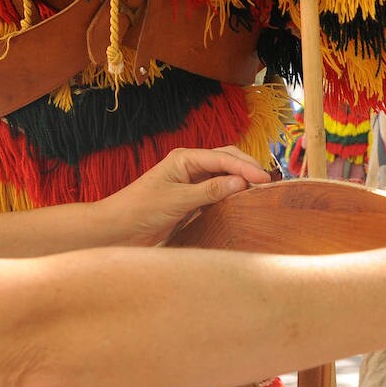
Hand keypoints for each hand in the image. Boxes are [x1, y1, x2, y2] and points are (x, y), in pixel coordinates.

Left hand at [112, 146, 272, 246]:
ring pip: (222, 176)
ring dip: (240, 181)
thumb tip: (241, 182)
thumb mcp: (178, 199)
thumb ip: (210, 191)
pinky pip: (215, 193)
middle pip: (226, 161)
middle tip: (268, 183)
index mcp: (184, 158)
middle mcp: (189, 167)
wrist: (117, 228)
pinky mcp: (189, 200)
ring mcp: (189, 183)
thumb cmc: (140, 209)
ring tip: (261, 192)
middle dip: (247, 169)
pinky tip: (241, 203)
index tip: (265, 179)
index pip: (223, 158)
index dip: (246, 167)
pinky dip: (230, 196)